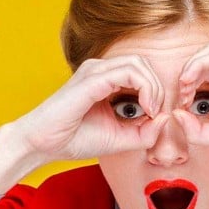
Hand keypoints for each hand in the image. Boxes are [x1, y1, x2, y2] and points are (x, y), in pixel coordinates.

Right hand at [16, 55, 173, 161]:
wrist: (42, 145)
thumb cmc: (74, 139)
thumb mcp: (120, 139)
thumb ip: (145, 132)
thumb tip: (166, 118)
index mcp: (105, 79)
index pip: (141, 72)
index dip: (156, 92)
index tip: (155, 118)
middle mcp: (100, 70)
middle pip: (143, 63)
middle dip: (158, 87)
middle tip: (155, 113)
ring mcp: (94, 71)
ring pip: (138, 63)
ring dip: (153, 87)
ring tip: (151, 110)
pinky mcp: (92, 79)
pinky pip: (128, 72)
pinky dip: (145, 88)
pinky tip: (145, 107)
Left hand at [171, 42, 208, 204]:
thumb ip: (197, 129)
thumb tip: (175, 115)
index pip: (204, 69)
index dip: (186, 82)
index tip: (178, 104)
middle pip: (204, 56)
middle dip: (186, 72)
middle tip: (178, 93)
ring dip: (191, 66)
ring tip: (183, 86)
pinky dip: (202, 66)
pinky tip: (192, 82)